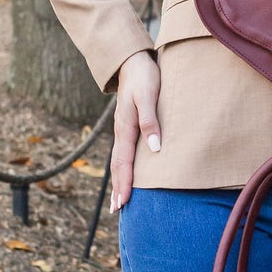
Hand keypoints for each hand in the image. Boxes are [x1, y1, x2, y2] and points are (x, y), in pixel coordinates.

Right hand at [110, 51, 161, 210]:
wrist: (133, 61)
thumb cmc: (144, 77)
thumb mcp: (148, 96)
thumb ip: (150, 121)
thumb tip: (155, 149)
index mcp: (125, 128)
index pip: (124, 162)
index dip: (124, 183)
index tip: (123, 203)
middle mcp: (121, 132)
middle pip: (118, 166)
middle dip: (118, 188)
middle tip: (117, 210)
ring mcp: (123, 129)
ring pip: (119, 160)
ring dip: (119, 181)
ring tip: (119, 199)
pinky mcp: (128, 126)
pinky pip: (124, 152)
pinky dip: (123, 168)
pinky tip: (126, 174)